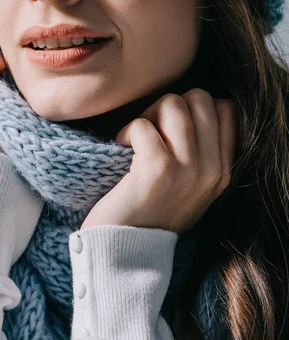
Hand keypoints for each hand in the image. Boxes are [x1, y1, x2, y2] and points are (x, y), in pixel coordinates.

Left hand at [80, 89, 236, 234]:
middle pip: (200, 98)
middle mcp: (212, 170)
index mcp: (223, 171)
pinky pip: (142, 125)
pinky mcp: (157, 171)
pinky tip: (121, 148)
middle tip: (153, 131)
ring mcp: (188, 170)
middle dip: (170, 106)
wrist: (125, 250)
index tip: (173, 130)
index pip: (226, 109)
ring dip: (148, 115)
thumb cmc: (151, 210)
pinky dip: (127, 131)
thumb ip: (200, 150)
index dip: (195, 108)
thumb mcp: (191, 185)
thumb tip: (188, 104)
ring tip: (136, 140)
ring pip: (173, 104)